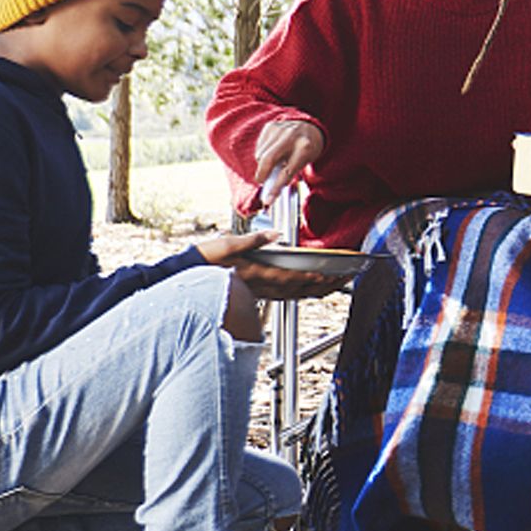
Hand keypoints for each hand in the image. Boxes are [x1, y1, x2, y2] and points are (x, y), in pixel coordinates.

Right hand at [197, 230, 337, 299]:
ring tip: (336, 284)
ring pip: (294, 294)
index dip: (311, 278)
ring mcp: (260, 292)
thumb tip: (275, 234)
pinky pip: (286, 295)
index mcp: (256, 274)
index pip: (290, 278)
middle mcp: (261, 287)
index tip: (329, 276)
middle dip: (323, 285)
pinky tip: (310, 288)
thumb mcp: (229, 244)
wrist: (186, 276)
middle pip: (299, 289)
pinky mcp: (257, 293)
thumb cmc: (205, 260)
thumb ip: (254, 240)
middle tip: (345, 279)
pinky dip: (302, 292)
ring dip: (316, 290)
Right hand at [254, 119, 324, 202]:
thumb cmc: (307, 149)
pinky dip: (262, 154)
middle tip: (262, 182)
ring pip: (261, 154)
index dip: (276, 187)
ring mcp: (279, 129)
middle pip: (268, 159)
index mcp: (305, 148)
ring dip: (263, 164)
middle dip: (262, 174)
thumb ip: (290, 173)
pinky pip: (259, 147)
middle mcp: (291, 136)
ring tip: (274, 163)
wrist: (309, 127)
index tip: (267, 200)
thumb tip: (272, 190)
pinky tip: (273, 152)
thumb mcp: (305, 161)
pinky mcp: (270, 126)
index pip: (287, 172)